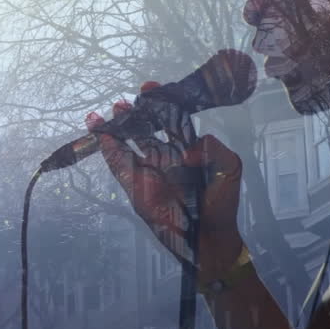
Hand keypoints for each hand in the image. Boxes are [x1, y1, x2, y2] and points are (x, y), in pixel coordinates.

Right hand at [87, 83, 245, 279]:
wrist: (210, 239)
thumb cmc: (221, 203)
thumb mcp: (229, 170)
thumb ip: (214, 150)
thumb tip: (187, 149)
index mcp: (187, 148)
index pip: (170, 119)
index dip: (160, 103)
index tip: (149, 89)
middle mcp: (165, 156)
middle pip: (145, 128)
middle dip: (134, 114)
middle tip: (123, 103)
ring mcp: (149, 171)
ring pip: (128, 144)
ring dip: (116, 129)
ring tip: (104, 114)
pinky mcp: (136, 188)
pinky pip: (120, 166)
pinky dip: (110, 151)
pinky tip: (100, 135)